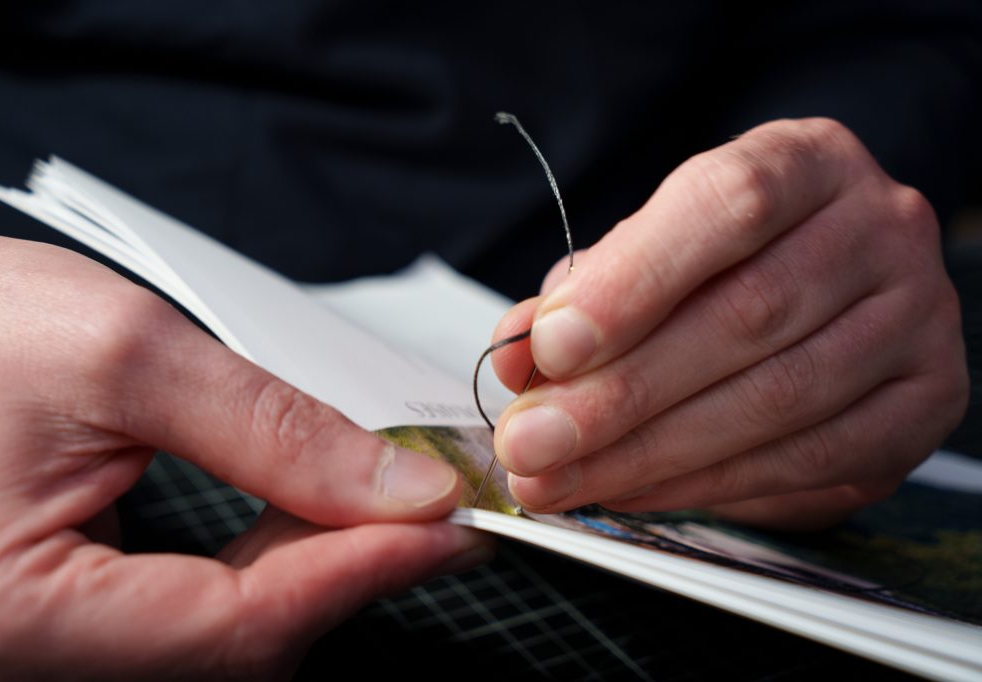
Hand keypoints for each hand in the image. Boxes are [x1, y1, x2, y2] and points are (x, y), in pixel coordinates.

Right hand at [0, 233, 486, 679]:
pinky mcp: (59, 628)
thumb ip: (268, 428)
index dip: (362, 572)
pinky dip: (256, 571)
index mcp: (6, 614)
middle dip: (345, 568)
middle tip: (425, 499)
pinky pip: (182, 623)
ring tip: (369, 494)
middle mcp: (14, 663)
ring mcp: (36, 654)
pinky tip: (292, 515)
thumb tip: (397, 487)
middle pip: (237, 648)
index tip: (449, 524)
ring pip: (219, 642)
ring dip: (308, 568)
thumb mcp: (120, 354)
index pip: (237, 626)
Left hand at [491, 118, 967, 529]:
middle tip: (532, 444)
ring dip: (651, 453)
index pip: (727, 204)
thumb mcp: (649, 249)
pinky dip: (709, 486)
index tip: (551, 348)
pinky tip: (636, 493)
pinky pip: (812, 460)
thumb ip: (585, 293)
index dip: (634, 280)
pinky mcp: (925, 403)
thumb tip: (518, 356)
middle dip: (620, 395)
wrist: (832, 280)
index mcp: (807, 161)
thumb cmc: (724, 259)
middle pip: (748, 314)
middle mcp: (880, 228)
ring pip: (778, 398)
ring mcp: (916, 317)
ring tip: (562, 480)